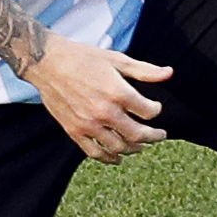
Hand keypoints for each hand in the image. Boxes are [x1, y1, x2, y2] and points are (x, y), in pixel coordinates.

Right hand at [27, 40, 171, 160]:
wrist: (47, 62)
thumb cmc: (83, 58)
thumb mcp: (116, 59)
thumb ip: (144, 70)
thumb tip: (169, 74)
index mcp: (118, 92)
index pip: (148, 112)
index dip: (156, 110)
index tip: (155, 108)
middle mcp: (104, 112)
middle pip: (137, 134)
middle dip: (153, 137)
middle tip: (159, 136)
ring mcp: (88, 124)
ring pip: (118, 147)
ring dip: (134, 149)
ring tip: (141, 146)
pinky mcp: (74, 131)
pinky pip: (95, 152)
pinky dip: (109, 159)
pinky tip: (118, 158)